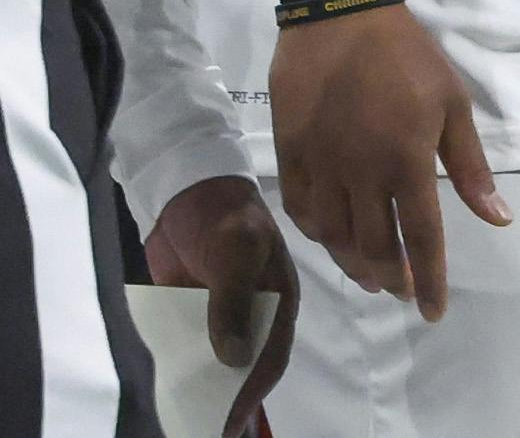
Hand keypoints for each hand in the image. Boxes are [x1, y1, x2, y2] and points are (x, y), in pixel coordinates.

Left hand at [144, 175, 298, 435]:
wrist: (184, 187)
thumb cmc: (224, 215)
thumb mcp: (236, 251)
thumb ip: (232, 301)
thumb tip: (231, 358)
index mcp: (277, 299)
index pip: (271, 355)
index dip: (254, 390)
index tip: (233, 420)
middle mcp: (251, 312)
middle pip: (243, 365)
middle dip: (227, 396)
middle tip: (206, 426)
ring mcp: (218, 313)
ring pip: (213, 359)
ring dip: (200, 385)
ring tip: (183, 416)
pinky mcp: (187, 310)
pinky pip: (183, 346)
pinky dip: (175, 366)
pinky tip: (162, 389)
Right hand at [270, 3, 507, 320]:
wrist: (340, 18)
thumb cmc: (409, 58)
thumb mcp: (454, 105)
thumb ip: (470, 168)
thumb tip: (498, 218)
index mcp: (407, 161)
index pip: (421, 236)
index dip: (430, 278)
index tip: (433, 311)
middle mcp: (360, 173)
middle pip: (373, 245)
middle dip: (393, 278)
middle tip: (405, 291)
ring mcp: (320, 166)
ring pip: (333, 236)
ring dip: (354, 264)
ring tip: (374, 276)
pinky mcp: (290, 156)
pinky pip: (300, 210)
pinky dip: (317, 234)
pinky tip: (332, 239)